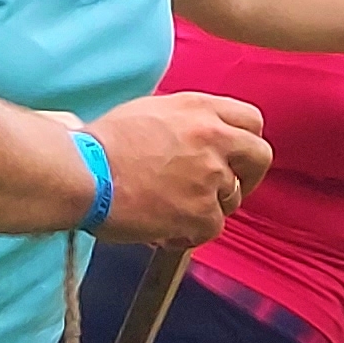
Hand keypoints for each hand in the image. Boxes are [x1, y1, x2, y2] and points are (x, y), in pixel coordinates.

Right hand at [87, 90, 268, 246]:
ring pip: (232, 199)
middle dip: (248, 177)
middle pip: (260, 157)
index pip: (252, 121)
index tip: (234, 158)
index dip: (245, 143)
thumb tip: (199, 138)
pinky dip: (189, 233)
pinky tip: (163, 229)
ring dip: (206, 207)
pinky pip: (211, 229)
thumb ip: (186, 123)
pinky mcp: (201, 211)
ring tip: (170, 209)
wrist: (83, 173)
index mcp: (200, 108)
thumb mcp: (151, 112)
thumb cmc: (102, 145)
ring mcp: (211, 176)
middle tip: (223, 190)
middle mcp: (213, 138)